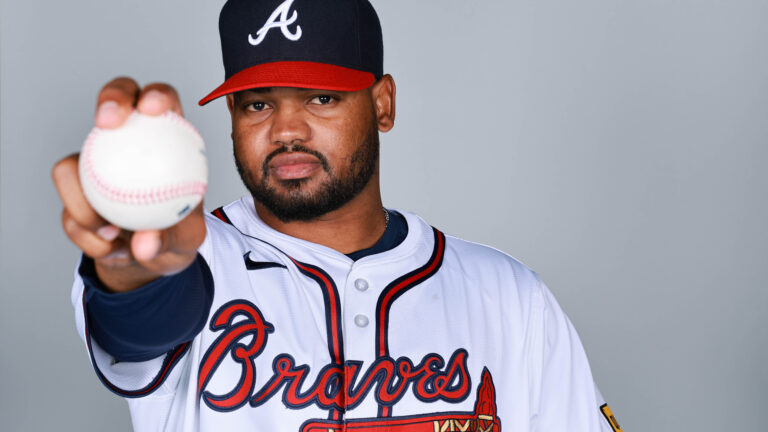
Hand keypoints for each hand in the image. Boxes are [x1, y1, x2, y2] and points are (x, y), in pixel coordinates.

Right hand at [52, 77, 206, 291]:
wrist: (148, 257)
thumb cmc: (175, 235)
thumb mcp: (187, 240)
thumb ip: (171, 238)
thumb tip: (145, 242)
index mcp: (166, 139)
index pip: (162, 102)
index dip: (156, 95)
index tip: (152, 109)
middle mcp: (127, 142)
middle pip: (115, 101)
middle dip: (110, 99)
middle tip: (107, 124)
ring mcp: (94, 164)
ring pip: (71, 165)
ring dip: (84, 204)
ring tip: (112, 232)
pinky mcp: (73, 192)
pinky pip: (68, 210)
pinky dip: (86, 234)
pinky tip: (108, 246)